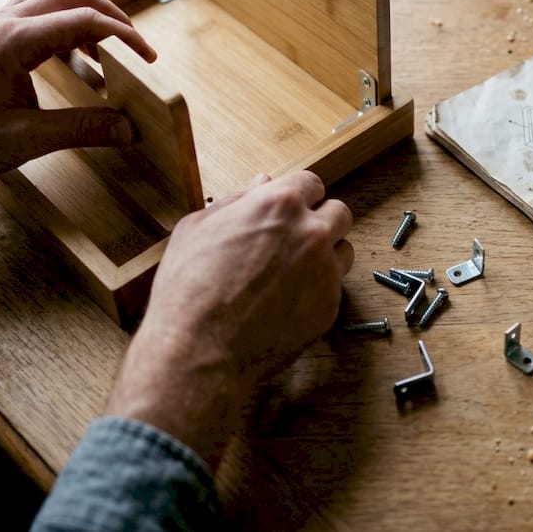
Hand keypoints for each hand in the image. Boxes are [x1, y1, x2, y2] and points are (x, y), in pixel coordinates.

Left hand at [0, 0, 157, 178]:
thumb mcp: (24, 141)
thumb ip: (80, 130)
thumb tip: (126, 129)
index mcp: (13, 41)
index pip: (84, 20)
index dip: (123, 35)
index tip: (148, 57)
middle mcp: (4, 22)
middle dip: (111, 16)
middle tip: (136, 48)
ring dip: (86, 12)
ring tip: (107, 47)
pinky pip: (35, 10)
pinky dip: (64, 21)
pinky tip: (71, 54)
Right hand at [104, 171, 353, 470]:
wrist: (198, 349)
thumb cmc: (189, 288)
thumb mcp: (197, 228)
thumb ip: (237, 200)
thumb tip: (262, 184)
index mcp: (279, 204)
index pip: (312, 183)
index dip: (299, 196)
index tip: (291, 209)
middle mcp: (311, 233)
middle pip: (339, 213)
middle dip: (320, 221)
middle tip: (295, 240)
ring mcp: (325, 271)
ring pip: (344, 251)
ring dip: (326, 255)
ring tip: (292, 273)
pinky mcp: (330, 307)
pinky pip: (334, 290)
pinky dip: (317, 292)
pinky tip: (286, 302)